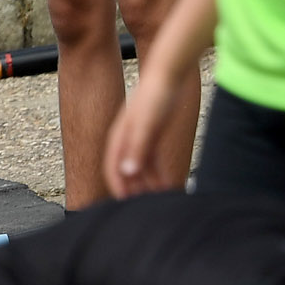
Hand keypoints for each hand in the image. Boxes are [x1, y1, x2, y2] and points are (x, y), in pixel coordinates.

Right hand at [104, 57, 196, 197]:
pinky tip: (170, 187)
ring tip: (162, 202)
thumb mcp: (147, 124)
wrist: (169, 74)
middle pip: (127, 171)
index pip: (113, 167)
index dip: (118, 186)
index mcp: (120, 137)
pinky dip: (159, 176)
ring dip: (149, 186)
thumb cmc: (156, 96)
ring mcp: (141, 139)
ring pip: (141, 170)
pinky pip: (153, 163)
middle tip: (148, 209)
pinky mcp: (153, 137)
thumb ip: (137, 148)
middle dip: (135, 191)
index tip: (127, 206)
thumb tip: (127, 173)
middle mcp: (127, 140)